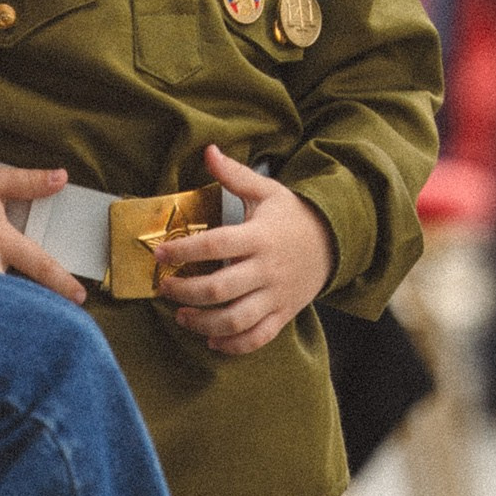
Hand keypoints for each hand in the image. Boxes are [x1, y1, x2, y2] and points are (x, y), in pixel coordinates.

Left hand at [154, 146, 335, 355]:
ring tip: (182, 316)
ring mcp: (276, 295)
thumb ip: (235, 174)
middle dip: (185, 292)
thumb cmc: (293, 216)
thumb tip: (208, 151)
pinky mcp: (283, 314)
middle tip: (165, 288)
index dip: (185, 250)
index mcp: (259, 236)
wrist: (335, 242)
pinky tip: (211, 340)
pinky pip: (257, 338)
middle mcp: (267, 269)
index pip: (216, 244)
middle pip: (220, 289)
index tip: (160, 253)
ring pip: (235, 320)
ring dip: (203, 323)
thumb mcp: (267, 191)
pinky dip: (233, 345)